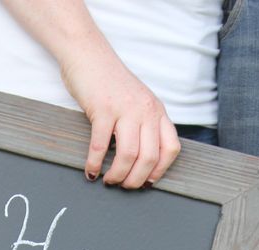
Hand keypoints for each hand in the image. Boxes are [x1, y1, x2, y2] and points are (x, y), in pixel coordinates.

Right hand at [60, 49, 180, 188]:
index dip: (160, 171)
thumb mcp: (137, 103)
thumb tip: (141, 162)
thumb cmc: (110, 83)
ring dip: (118, 175)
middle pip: (149, 157)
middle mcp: (145, 110)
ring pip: (128, 155)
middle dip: (135, 179)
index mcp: (157, 110)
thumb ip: (144, 125)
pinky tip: (91, 171)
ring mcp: (125, 108)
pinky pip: (101, 145)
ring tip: (108, 180)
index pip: (171, 148)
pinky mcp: (103, 108)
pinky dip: (95, 163)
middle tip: (123, 186)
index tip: (147, 182)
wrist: (88, 54)